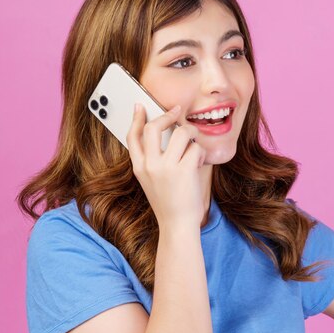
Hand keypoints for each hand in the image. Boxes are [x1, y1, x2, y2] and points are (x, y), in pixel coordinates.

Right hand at [126, 103, 205, 230]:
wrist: (177, 225)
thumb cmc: (169, 202)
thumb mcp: (151, 181)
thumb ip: (153, 159)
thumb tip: (164, 132)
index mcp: (139, 167)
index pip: (132, 136)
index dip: (136, 119)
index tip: (140, 107)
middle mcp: (149, 165)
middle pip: (154, 127)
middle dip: (167, 116)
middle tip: (177, 112)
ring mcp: (166, 167)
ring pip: (181, 133)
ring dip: (191, 134)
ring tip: (194, 145)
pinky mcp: (184, 170)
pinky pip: (196, 148)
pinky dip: (200, 153)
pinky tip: (198, 164)